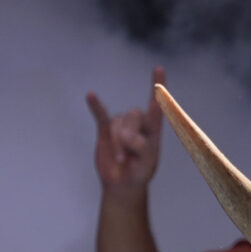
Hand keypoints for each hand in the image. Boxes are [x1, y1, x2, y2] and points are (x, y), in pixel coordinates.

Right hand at [87, 66, 165, 195]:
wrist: (122, 183)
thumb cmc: (140, 171)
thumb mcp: (147, 162)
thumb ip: (142, 147)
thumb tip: (126, 134)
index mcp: (153, 128)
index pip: (157, 105)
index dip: (158, 87)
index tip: (159, 69)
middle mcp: (138, 122)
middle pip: (133, 116)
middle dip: (130, 139)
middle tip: (130, 158)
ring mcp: (120, 124)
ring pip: (117, 123)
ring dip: (118, 145)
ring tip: (122, 159)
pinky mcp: (104, 128)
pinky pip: (100, 114)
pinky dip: (96, 106)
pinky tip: (91, 95)